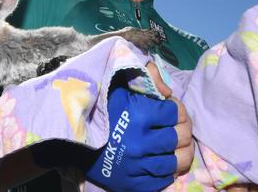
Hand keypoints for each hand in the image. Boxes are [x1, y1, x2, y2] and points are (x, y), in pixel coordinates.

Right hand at [85, 62, 193, 190]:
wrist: (73, 137)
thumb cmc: (100, 107)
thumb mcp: (120, 82)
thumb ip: (146, 76)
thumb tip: (168, 91)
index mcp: (140, 116)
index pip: (177, 112)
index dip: (177, 108)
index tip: (170, 108)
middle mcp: (140, 144)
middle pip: (181, 138)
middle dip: (184, 129)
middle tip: (179, 127)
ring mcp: (136, 167)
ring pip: (175, 162)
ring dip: (181, 152)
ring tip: (176, 146)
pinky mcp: (132, 184)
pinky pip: (162, 181)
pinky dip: (167, 172)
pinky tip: (163, 162)